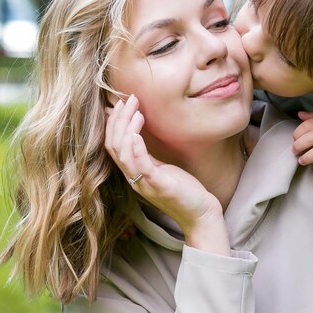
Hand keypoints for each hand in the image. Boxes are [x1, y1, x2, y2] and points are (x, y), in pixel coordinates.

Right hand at [105, 95, 228, 253]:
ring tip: (136, 111)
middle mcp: (134, 179)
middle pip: (114, 146)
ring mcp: (145, 183)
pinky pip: (141, 166)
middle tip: (129, 99)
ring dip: (127, 129)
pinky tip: (137, 134)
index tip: (120, 103)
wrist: (200, 213)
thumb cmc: (182, 190)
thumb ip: (146, 155)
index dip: (113, 123)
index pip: (112, 145)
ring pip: (123, 154)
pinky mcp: (159, 186)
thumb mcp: (160, 168)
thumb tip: (136, 134)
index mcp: (133, 173)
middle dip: (118, 120)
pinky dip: (136, 149)